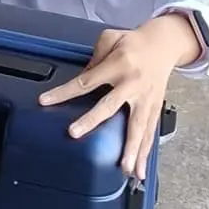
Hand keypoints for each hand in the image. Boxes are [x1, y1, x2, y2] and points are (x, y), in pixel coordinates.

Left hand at [37, 14, 198, 178]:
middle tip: (74, 133)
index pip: (86, 81)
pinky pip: (149, 133)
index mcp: (119, 64)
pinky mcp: (155, 107)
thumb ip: (94, 58)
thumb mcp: (111, 38)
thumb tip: (81, 79)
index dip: (64, 92)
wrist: (164, 44)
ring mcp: (145, 98)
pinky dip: (145, 153)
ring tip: (124, 169)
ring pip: (137, 126)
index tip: (45, 101)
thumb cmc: (134, 42)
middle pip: (109, 105)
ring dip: (131, 149)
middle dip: (92, 120)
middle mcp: (132, 83)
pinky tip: (139, 171)